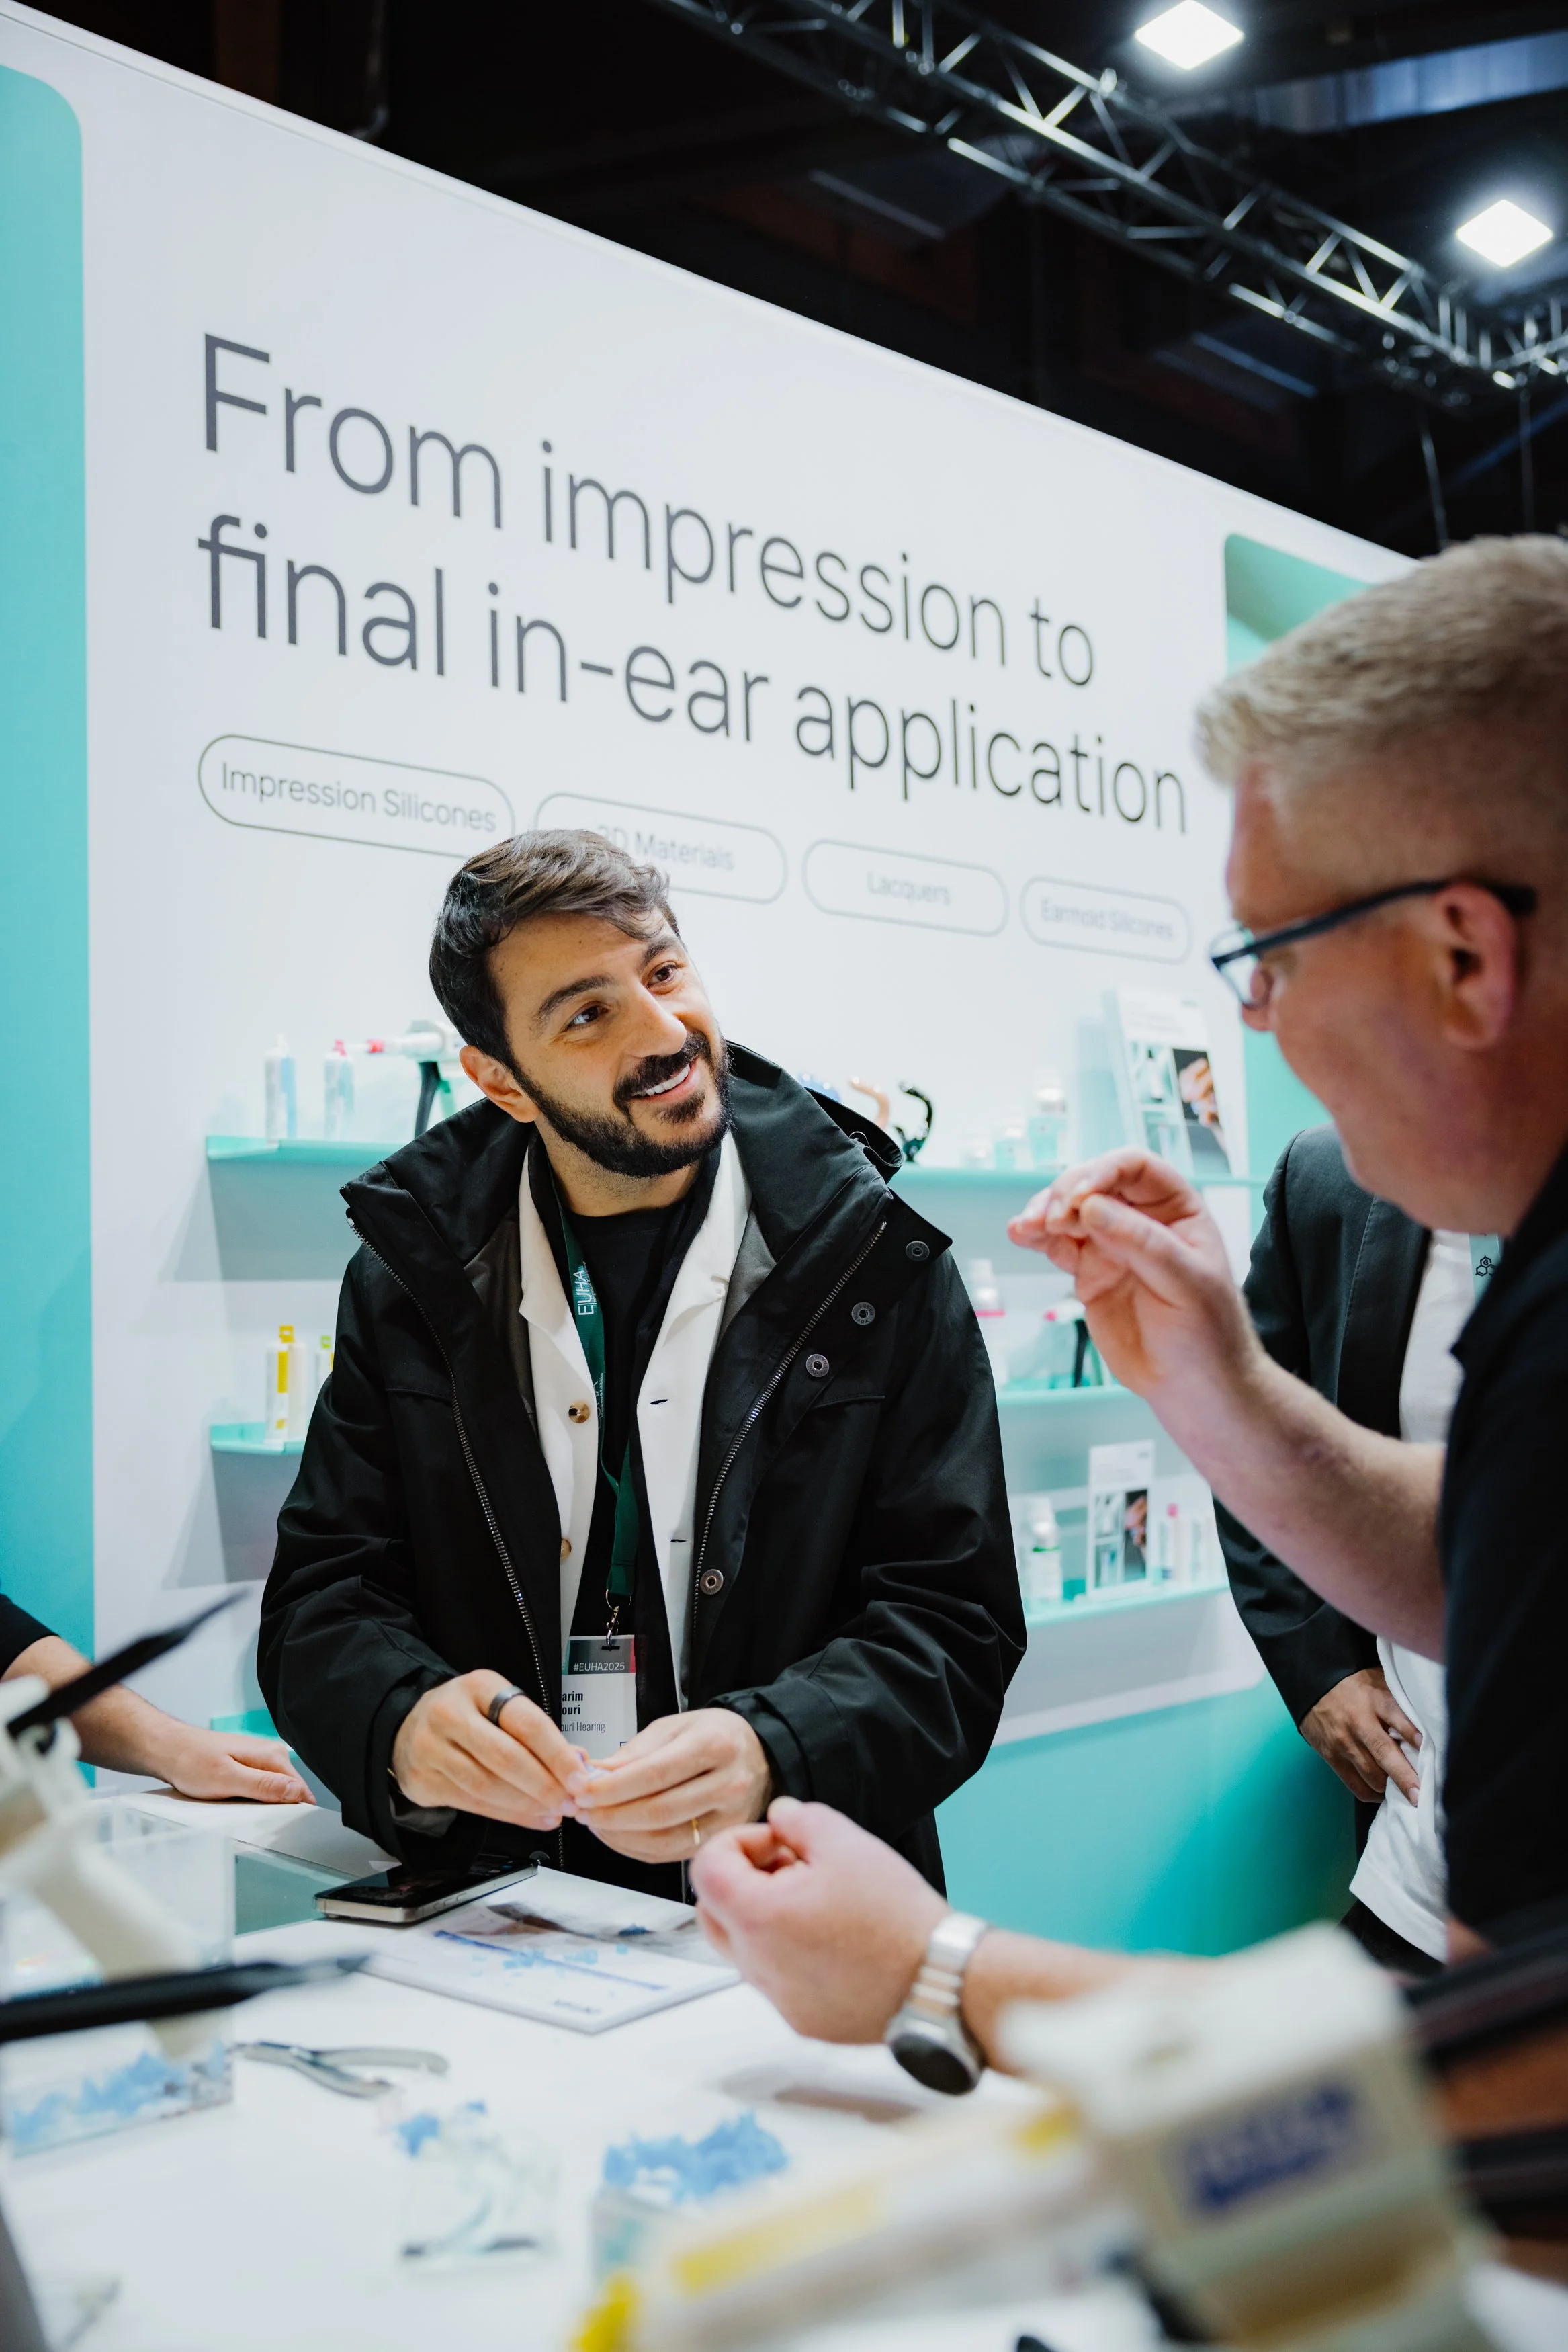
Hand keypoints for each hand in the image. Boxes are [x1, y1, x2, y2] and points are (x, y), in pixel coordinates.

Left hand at [158, 1727, 313, 1804]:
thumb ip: (264, 1786)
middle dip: (275, 1810)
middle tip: (251, 1819)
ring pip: (272, 1792)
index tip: (281, 1828)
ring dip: (260, 1806)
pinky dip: (248, 1801)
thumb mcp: (228, 1779)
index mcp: (271, 1755)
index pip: (300, 1789)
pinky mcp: (246, 1766)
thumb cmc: (191, 1760)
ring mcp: (258, 1760)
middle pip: (287, 1792)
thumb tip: (296, 1792)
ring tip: (237, 1809)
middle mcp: (269, 1755)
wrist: (167, 1749)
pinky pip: (258, 1789)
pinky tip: (232, 1803)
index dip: (293, 1812)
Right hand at [391, 1672, 581, 1830]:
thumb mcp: (500, 1707)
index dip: (557, 1754)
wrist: (408, 1726)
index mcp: (479, 1687)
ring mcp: (430, 1748)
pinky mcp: (422, 1780)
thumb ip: (537, 1732)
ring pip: (487, 1786)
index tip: (581, 1778)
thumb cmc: (468, 1715)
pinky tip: (531, 1818)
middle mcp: (450, 1714)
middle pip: (505, 1757)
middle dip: (544, 1785)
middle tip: (570, 1803)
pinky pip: (471, 1803)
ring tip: (555, 1814)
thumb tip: (579, 1761)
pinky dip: (507, 1815)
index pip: (526, 1722)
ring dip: (527, 1805)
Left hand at [566, 1708, 771, 1864]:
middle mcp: (728, 1784)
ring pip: (663, 1839)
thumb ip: (634, 1752)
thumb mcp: (675, 1726)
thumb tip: (594, 1774)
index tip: (583, 1791)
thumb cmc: (714, 1736)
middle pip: (658, 1811)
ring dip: (619, 1835)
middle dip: (610, 1815)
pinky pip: (670, 1854)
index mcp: (716, 1745)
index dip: (613, 1788)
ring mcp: (729, 1818)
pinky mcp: (720, 1841)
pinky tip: (618, 1834)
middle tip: (581, 1810)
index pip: (654, 1774)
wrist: (758, 1755)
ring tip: (595, 1822)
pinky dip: (636, 1848)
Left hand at [692, 1797, 944, 2041]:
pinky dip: (790, 1951)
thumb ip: (799, 1819)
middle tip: (790, 1866)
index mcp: (757, 1918)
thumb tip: (779, 1816)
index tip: (776, 1841)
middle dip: (743, 1879)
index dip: (737, 1841)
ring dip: (766, 1915)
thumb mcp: (845, 1842)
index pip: (705, 1869)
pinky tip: (836, 1937)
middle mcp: (757, 1965)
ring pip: (745, 1947)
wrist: (937, 1980)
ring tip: (820, 1899)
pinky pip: (776, 1978)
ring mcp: (778, 1999)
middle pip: (713, 1911)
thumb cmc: (895, 1917)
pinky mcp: (802, 2019)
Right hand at [1007, 1150, 1255, 1406]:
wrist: (1194, 1386)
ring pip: (1069, 1212)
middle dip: (1066, 1194)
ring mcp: (1112, 1245)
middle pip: (1094, 1183)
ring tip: (1026, 1227)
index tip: (1081, 1198)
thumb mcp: (1185, 1283)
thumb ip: (1140, 1242)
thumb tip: (1091, 1208)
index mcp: (1177, 1210)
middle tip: (1053, 1219)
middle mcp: (1141, 1220)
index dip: (1104, 1172)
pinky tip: (1020, 1234)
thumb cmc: (1209, 1333)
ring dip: (1043, 1211)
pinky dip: (1036, 1236)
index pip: (1136, 1168)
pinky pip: (1057, 1244)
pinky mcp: (1089, 1272)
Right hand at [1301, 1667, 1421, 1805]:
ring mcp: (1343, 1742)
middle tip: (1419, 1796)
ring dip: (1390, 1788)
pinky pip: (1355, 1784)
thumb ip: (1400, 1701)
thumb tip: (1430, 1724)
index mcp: (1374, 1700)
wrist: (1314, 1688)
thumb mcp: (1379, 1682)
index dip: (1412, 1733)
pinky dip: (1372, 1793)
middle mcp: (1358, 1723)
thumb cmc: (1355, 1687)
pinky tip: (1383, 1792)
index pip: (1396, 1716)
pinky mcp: (1331, 1756)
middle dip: (1404, 1778)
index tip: (1426, 1748)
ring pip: (1371, 1775)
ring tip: (1405, 1794)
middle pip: (1384, 1754)